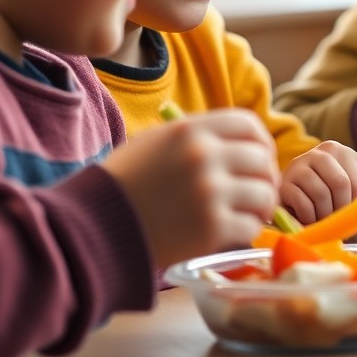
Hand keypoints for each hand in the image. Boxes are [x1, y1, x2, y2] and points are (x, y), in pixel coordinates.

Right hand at [103, 109, 278, 267]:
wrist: (92, 228)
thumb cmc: (123, 185)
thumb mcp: (156, 143)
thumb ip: (198, 136)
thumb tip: (244, 143)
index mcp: (190, 130)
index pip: (249, 125)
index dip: (260, 142)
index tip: (258, 158)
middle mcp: (204, 156)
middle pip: (262, 159)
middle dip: (264, 177)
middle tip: (256, 192)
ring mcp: (210, 192)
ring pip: (264, 193)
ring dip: (260, 206)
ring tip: (246, 213)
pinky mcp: (212, 228)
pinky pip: (252, 226)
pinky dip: (246, 230)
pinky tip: (231, 232)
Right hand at [280, 141, 356, 238]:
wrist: (299, 204)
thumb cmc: (332, 196)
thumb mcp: (355, 189)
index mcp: (338, 151)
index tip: (353, 211)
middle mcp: (319, 153)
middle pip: (341, 183)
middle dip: (342, 208)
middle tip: (338, 217)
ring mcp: (298, 166)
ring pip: (321, 193)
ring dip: (325, 214)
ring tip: (323, 218)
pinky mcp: (283, 184)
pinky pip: (303, 204)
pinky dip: (310, 218)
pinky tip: (309, 218)